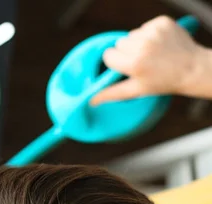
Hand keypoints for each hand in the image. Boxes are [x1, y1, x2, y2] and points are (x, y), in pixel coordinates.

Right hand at [91, 15, 208, 104]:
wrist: (193, 69)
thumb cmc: (164, 82)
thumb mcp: (137, 90)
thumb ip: (112, 93)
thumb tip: (91, 100)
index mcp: (134, 63)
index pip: (109, 55)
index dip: (116, 62)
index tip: (128, 67)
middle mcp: (143, 46)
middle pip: (120, 43)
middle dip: (128, 51)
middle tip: (143, 61)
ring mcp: (153, 32)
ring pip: (132, 34)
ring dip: (139, 42)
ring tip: (153, 53)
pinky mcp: (162, 23)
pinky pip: (146, 26)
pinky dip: (151, 33)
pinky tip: (161, 43)